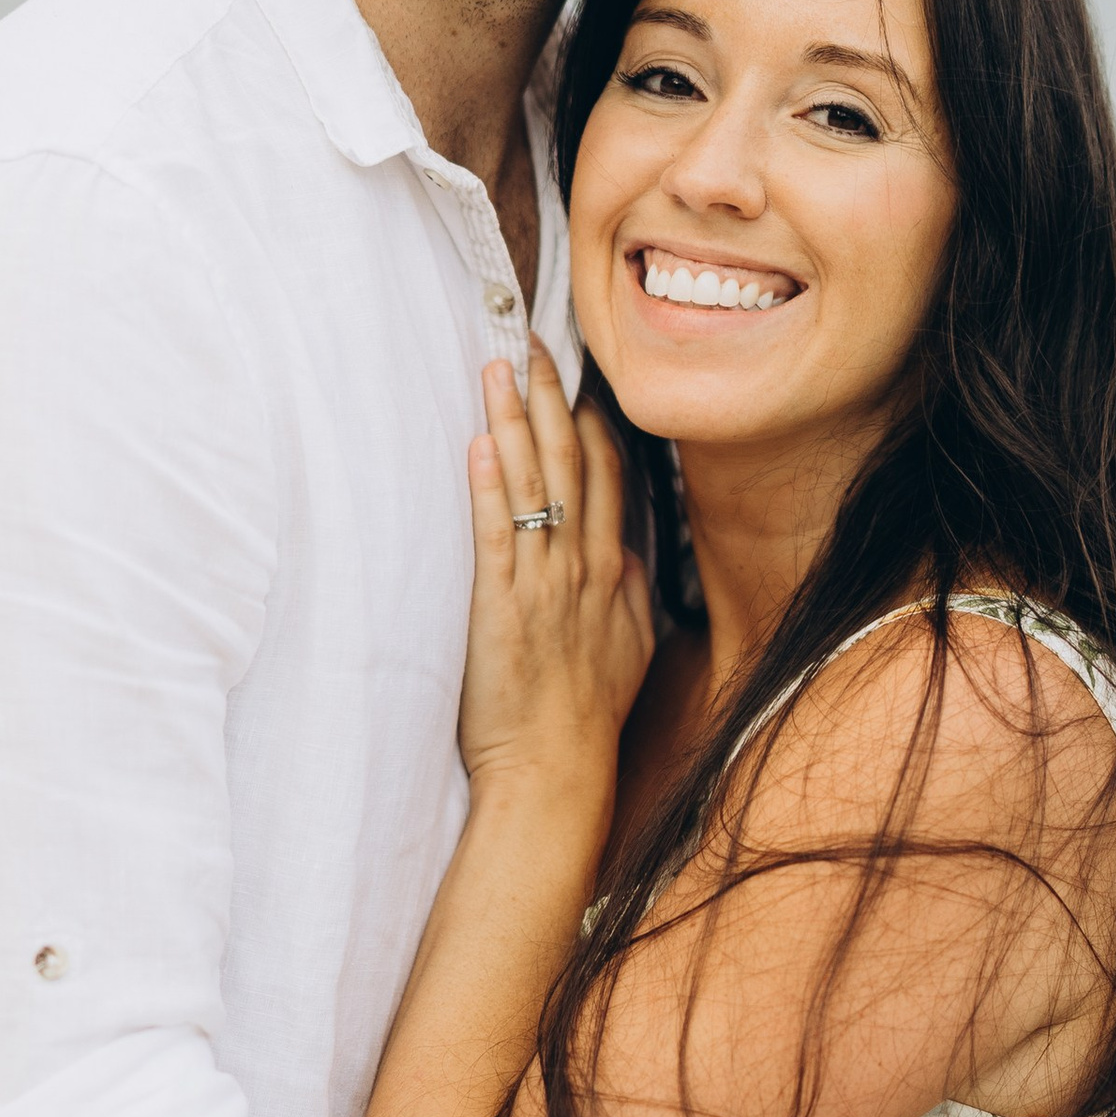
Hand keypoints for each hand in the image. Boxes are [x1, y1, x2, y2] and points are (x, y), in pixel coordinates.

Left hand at [460, 344, 653, 797]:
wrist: (556, 773)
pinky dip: (491, 484)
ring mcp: (544, 584)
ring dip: (516, 420)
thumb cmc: (586, 721)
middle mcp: (584, 568)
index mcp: (614, 574)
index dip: (594, 421)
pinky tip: (482, 441)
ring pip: (537, 484)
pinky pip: (498, 532)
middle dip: (552, 398)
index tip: (579, 375)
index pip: (610, 477)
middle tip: (533, 343)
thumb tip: (632, 561)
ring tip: (498, 366)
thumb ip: (632, 598)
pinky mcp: (501, 605)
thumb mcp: (631, 652)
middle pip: (574, 462)